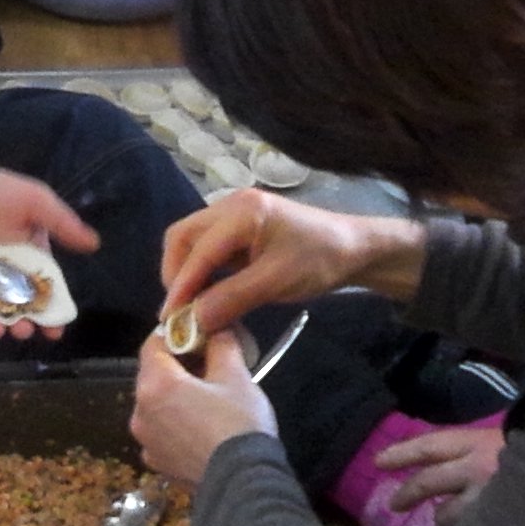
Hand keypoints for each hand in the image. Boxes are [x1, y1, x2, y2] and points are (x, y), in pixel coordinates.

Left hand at [0, 163, 99, 339]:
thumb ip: (62, 223)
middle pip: (23, 305)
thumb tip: (94, 244)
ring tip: (14, 330)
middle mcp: (11, 272)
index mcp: (33, 256)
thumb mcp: (37, 201)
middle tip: (32, 332)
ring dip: (6, 324)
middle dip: (30, 322)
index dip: (53, 310)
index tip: (58, 329)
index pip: (47, 289)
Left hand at [131, 329, 277, 484]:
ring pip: (156, 405)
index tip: (198, 335)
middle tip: (210, 365)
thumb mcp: (236, 375)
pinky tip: (202, 429)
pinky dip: (176, 425)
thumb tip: (216, 329)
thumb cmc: (238, 424)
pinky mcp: (157, 464)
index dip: (175, 334)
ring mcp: (146, 442)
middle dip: (178, 366)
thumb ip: (221, 344)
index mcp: (155, 385)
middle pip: (152, 375)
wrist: (242, 486)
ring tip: (208, 399)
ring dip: (176, 397)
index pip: (153, 344)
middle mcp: (140, 412)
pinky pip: (162, 432)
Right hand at [158, 190, 418, 342]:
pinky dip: (203, 270)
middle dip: (176, 274)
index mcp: (242, 211)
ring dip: (187, 273)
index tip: (169, 319)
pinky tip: (208, 294)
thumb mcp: (276, 282)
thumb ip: (231, 298)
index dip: (180, 285)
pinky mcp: (242, 227)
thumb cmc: (319, 260)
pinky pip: (210, 247)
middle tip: (179, 311)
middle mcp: (232, 205)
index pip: (197, 249)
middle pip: (184, 236)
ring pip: (193, 241)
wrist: (355, 248)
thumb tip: (191, 320)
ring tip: (190, 307)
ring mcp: (236, 213)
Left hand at [373, 422, 504, 513]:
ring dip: (442, 520)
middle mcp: (478, 469)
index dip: (403, 453)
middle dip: (408, 493)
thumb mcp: (508, 441)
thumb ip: (478, 450)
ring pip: (447, 514)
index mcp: (479, 444)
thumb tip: (447, 460)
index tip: (378, 461)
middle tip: (393, 504)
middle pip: (430, 481)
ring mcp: (487, 501)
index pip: (431, 446)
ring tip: (445, 525)